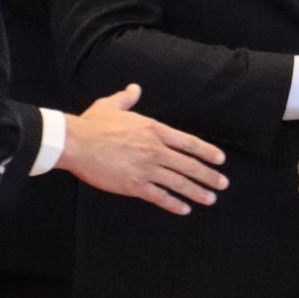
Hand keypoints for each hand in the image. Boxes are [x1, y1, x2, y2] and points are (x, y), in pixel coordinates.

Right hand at [58, 85, 228, 215]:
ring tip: (210, 198)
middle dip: (209, 176)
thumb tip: (134, 89)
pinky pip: (160, 197)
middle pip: (189, 165)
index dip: (207, 152)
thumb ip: (127, 98)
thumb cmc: (92, 124)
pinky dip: (174, 204)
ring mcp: (146, 169)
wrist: (76, 142)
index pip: (189, 142)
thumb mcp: (111, 105)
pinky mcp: (134, 185)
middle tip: (222, 184)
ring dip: (197, 192)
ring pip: (179, 183)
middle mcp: (155, 150)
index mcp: (154, 129)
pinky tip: (184, 208)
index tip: (220, 160)